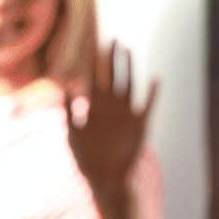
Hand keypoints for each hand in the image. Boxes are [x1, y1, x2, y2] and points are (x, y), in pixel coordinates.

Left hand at [66, 39, 159, 198]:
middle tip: (112, 39)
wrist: (106, 179)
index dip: (92, 62)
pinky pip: (148, 105)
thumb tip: (62, 88)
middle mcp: (111, 105)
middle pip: (112, 76)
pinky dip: (153, 93)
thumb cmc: (87, 160)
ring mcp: (126, 113)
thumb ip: (68, 111)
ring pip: (129, 84)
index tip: (91, 44)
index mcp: (94, 106)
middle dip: (111, 58)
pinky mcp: (140, 124)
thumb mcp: (73, 134)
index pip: (93, 78)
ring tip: (129, 50)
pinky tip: (156, 79)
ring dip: (129, 67)